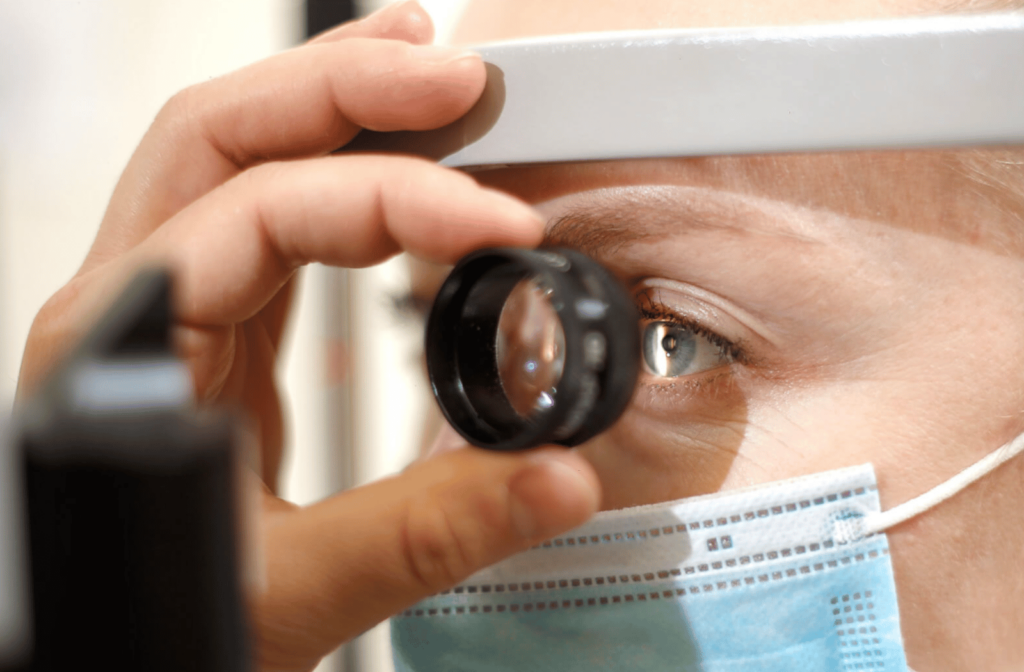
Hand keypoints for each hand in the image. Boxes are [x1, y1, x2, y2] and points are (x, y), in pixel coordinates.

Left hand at [15, 2, 600, 669]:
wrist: (110, 653)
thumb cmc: (151, 630)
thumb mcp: (292, 594)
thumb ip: (427, 533)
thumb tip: (561, 478)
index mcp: (128, 344)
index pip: (268, 210)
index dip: (400, 201)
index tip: (506, 226)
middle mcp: (133, 301)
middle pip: (224, 134)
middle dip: (348, 89)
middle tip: (461, 78)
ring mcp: (168, 304)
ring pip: (237, 153)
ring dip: (336, 101)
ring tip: (430, 73)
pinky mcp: (213, 324)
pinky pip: (265, 210)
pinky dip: (333, 162)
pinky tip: (391, 149)